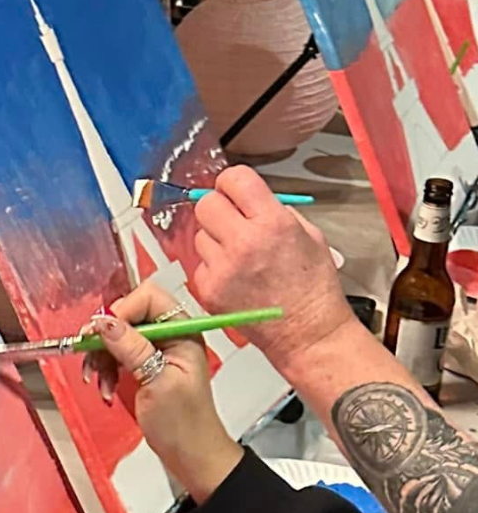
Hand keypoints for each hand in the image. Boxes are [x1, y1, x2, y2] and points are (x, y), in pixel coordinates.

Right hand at [83, 281, 242, 502]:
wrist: (190, 456)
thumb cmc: (182, 423)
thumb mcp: (157, 382)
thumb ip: (132, 349)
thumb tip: (103, 322)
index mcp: (182, 331)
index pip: (148, 298)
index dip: (121, 311)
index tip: (100, 335)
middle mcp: (169, 334)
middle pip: (128, 316)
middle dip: (106, 338)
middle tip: (91, 360)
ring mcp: (155, 350)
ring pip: (116, 336)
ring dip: (102, 358)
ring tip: (101, 384)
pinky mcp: (143, 366)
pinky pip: (116, 356)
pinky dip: (105, 372)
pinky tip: (107, 390)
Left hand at [193, 165, 353, 368]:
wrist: (306, 333)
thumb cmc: (312, 289)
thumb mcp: (309, 235)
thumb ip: (275, 212)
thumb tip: (247, 200)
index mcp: (272, 223)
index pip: (234, 179)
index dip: (232, 183)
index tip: (233, 191)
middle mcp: (243, 243)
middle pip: (207, 204)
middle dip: (218, 208)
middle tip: (231, 221)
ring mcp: (222, 268)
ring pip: (199, 236)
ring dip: (214, 240)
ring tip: (239, 256)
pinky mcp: (208, 290)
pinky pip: (199, 264)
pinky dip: (212, 267)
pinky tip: (234, 278)